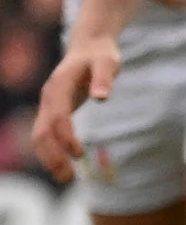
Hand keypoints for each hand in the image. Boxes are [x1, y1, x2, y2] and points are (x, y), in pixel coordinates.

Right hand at [31, 35, 116, 182]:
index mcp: (60, 86)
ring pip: (39, 136)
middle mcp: (49, 97)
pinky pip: (45, 134)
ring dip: (49, 158)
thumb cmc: (100, 55)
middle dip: (52, 155)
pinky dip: (51, 151)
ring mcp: (47, 104)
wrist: (88, 47)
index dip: (65, 136)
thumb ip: (104, 78)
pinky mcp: (52, 110)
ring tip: (67, 178)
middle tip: (69, 177)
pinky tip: (64, 165)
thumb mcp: (108, 62)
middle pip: (41, 131)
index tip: (79, 154)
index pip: (58, 116)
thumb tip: (102, 98)